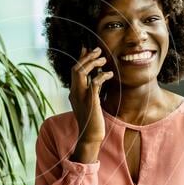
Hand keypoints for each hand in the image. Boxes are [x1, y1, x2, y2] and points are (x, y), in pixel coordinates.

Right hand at [69, 46, 113, 162]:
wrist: (90, 136)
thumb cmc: (92, 121)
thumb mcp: (89, 103)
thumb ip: (90, 92)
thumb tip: (95, 81)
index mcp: (74, 92)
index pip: (74, 71)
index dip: (80, 58)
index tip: (86, 48)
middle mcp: (75, 92)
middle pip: (75, 68)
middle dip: (86, 57)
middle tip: (97, 50)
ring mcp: (81, 96)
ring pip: (81, 72)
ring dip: (92, 63)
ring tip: (103, 59)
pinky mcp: (90, 100)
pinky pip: (94, 82)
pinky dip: (101, 76)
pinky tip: (109, 74)